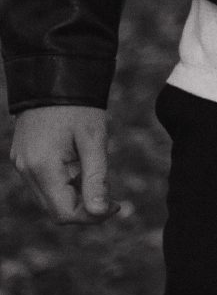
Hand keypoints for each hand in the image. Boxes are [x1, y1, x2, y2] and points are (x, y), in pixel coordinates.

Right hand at [10, 105, 111, 224]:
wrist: (54, 78)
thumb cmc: (79, 108)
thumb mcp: (94, 141)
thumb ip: (96, 179)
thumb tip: (99, 212)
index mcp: (42, 167)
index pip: (64, 213)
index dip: (92, 217)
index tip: (116, 204)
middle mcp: (26, 170)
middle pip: (56, 210)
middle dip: (85, 209)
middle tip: (112, 196)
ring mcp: (22, 164)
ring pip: (49, 199)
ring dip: (75, 197)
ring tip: (96, 176)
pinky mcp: (23, 158)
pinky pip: (44, 184)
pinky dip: (64, 185)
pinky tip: (81, 168)